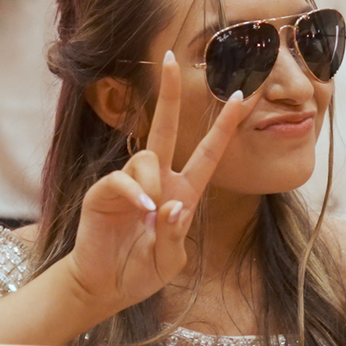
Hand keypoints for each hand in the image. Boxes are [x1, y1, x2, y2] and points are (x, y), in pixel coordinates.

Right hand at [65, 53, 250, 315]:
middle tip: (169, 58)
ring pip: (147, 157)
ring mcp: (129, 184)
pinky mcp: (103, 193)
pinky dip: (134, 192)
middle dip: (168, 93)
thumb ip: (173, 235)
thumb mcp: (169, 260)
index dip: (224, 126)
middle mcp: (157, 181)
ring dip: (154, 183)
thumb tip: (173, 207)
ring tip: (149, 215)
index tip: (242, 96)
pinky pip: (122, 179)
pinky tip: (141, 210)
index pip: (208, 152)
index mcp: (182, 192)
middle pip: (164, 127)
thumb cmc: (140, 272)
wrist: (106, 287)